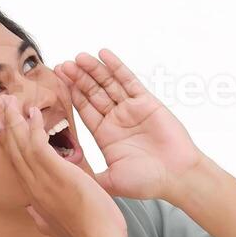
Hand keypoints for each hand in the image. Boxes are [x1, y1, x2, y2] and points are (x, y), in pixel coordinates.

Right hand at [0, 95, 125, 236]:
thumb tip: (31, 210)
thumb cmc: (84, 235)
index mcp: (35, 196)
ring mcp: (43, 180)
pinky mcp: (58, 174)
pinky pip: (39, 146)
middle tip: (1, 104)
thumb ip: (40, 217)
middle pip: (14, 151)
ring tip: (12, 100)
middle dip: (6, 125)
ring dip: (16, 120)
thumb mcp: (55, 226)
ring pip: (22, 145)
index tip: (0, 126)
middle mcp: (34, 186)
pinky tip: (33, 113)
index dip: (7, 143)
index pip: (16, 164)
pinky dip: (34, 128)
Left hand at [59, 50, 203, 202]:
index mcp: (105, 135)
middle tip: (63, 65)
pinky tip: (104, 54)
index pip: (84, 109)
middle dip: (78, 79)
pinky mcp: (146, 102)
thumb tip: (64, 178)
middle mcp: (116, 119)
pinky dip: (116, 67)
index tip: (57, 82)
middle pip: (93, 92)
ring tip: (78, 58)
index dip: (71, 95)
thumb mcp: (110, 181)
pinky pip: (128, 80)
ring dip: (93, 70)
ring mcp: (131, 109)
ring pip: (108, 83)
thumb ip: (88, 176)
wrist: (178, 176)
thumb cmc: (148, 182)